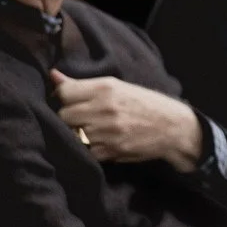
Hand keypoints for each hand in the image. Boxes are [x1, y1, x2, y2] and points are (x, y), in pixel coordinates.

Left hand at [51, 72, 205, 171]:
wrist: (173, 127)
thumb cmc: (144, 104)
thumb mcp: (118, 86)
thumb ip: (83, 84)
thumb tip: (52, 75)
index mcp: (106, 88)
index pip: (64, 92)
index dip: (63, 97)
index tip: (70, 101)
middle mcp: (104, 109)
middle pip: (64, 115)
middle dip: (69, 117)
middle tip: (80, 118)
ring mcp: (107, 131)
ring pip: (72, 135)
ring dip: (78, 134)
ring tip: (91, 130)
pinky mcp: (110, 151)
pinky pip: (85, 151)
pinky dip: (89, 148)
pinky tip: (100, 142)